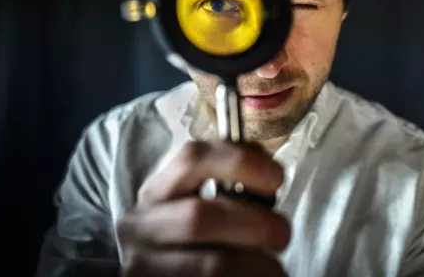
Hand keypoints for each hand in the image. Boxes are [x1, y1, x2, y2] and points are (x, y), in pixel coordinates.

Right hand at [116, 140, 289, 276]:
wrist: (168, 274)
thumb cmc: (194, 241)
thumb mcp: (196, 205)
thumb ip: (226, 186)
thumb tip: (269, 174)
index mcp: (157, 192)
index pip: (192, 159)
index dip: (239, 162)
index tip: (275, 177)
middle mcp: (141, 227)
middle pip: (200, 217)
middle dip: (255, 224)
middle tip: (282, 233)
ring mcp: (144, 266)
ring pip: (214, 266)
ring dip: (258, 264)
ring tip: (272, 267)